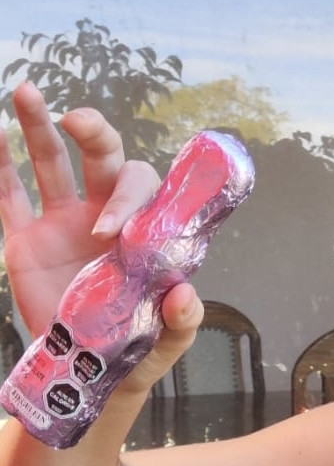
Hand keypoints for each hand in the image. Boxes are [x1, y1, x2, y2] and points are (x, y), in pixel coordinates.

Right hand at [0, 82, 200, 386]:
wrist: (89, 373)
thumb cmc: (136, 353)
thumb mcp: (165, 344)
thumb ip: (182, 321)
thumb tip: (185, 295)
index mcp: (142, 236)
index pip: (143, 194)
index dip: (130, 199)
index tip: (112, 230)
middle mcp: (104, 218)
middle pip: (104, 161)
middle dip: (96, 136)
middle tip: (79, 124)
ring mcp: (62, 223)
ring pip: (52, 163)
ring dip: (40, 127)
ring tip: (27, 92)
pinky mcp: (26, 239)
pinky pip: (9, 196)